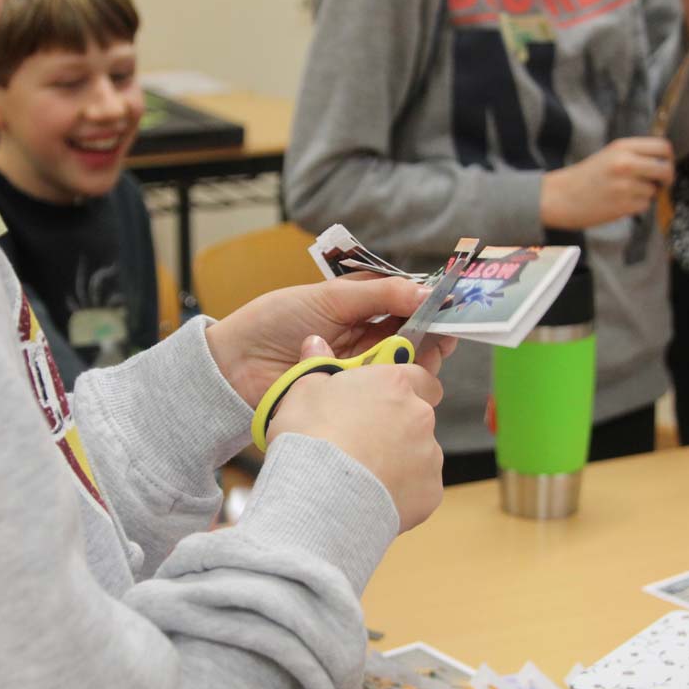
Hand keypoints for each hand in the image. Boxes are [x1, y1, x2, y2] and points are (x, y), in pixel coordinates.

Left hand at [205, 275, 455, 407]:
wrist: (235, 364)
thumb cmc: (275, 321)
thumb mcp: (329, 298)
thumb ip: (380, 294)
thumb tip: (427, 291)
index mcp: (361, 308)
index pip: (407, 305)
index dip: (431, 305)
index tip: (452, 305)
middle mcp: (366, 339)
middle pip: (415, 338)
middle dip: (434, 335)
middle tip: (446, 333)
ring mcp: (361, 369)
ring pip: (406, 367)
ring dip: (420, 361)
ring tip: (427, 354)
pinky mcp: (354, 397)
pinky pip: (386, 392)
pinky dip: (398, 385)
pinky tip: (403, 378)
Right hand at [266, 336, 444, 531]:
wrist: (319, 497)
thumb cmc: (310, 438)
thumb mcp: (303, 390)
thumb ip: (317, 365)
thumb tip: (315, 343)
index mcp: (394, 383)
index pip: (417, 375)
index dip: (398, 387)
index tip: (379, 398)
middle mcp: (419, 415)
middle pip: (416, 416)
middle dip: (396, 425)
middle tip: (360, 440)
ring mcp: (429, 455)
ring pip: (418, 453)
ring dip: (398, 459)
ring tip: (360, 474)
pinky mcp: (430, 492)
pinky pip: (419, 487)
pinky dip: (401, 491)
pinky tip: (371, 496)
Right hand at [540, 138, 674, 229]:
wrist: (559, 197)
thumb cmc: (584, 177)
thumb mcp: (609, 155)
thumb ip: (635, 155)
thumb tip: (663, 163)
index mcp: (623, 147)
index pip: (662, 147)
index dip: (668, 158)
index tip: (664, 165)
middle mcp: (626, 164)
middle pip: (665, 169)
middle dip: (666, 179)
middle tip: (660, 184)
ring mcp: (625, 185)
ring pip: (654, 191)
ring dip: (645, 195)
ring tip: (624, 194)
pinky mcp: (623, 205)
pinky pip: (644, 206)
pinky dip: (636, 207)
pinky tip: (619, 204)